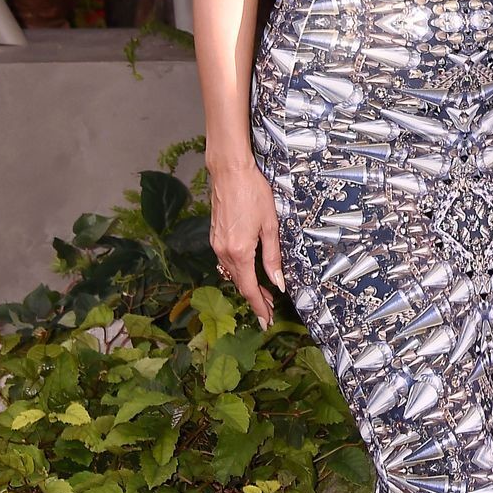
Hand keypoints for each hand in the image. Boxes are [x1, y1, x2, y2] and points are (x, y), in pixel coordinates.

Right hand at [208, 154, 286, 328]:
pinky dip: (238, 271)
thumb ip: (273, 256)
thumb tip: (278, 282)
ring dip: (246, 285)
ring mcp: (216, 244)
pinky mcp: (215, 236)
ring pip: (231, 273)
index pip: (248, 288)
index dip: (258, 306)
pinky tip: (248, 271)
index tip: (266, 320)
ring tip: (263, 294)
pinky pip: (226, 261)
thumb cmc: (253, 192)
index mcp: (239, 252)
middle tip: (269, 311)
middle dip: (255, 298)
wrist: (230, 172)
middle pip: (239, 283)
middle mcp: (223, 251)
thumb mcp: (270, 225)